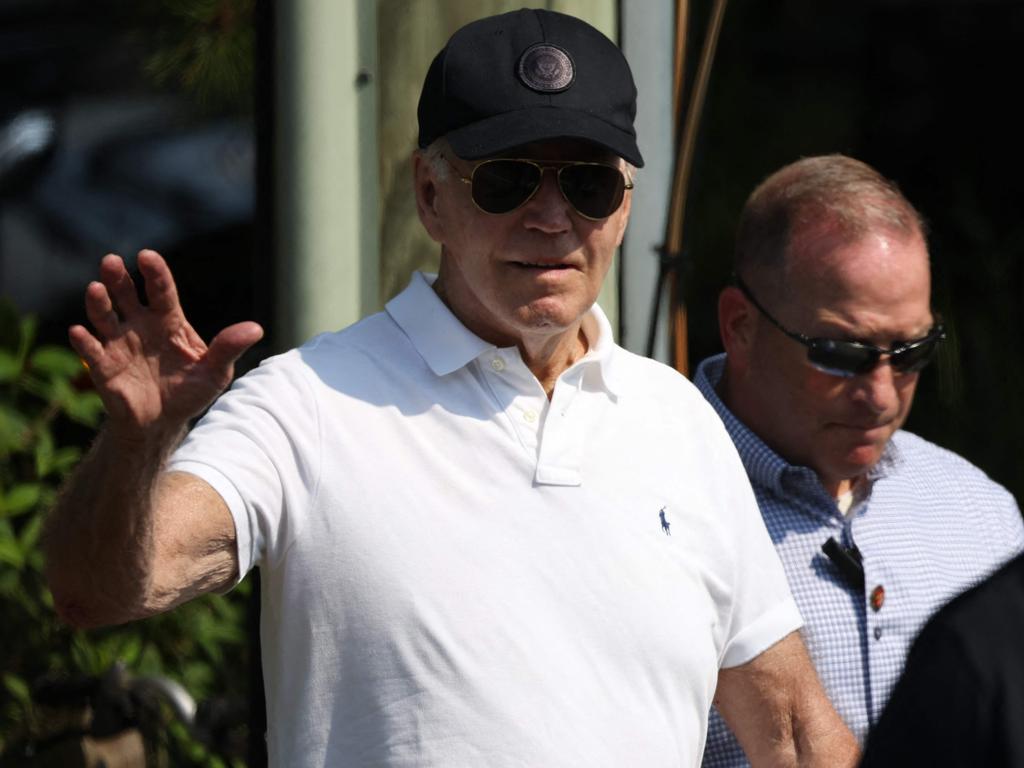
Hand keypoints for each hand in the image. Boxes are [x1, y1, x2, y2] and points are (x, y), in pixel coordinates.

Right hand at [69, 249, 263, 438]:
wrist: (162, 423)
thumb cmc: (190, 392)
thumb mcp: (215, 372)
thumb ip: (228, 348)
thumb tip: (256, 329)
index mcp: (168, 322)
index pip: (162, 291)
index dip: (155, 274)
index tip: (147, 257)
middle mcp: (140, 326)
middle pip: (127, 295)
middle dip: (119, 278)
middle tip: (112, 261)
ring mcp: (118, 344)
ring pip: (104, 316)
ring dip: (98, 302)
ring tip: (96, 288)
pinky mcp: (102, 366)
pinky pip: (90, 351)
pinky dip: (83, 341)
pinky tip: (80, 332)